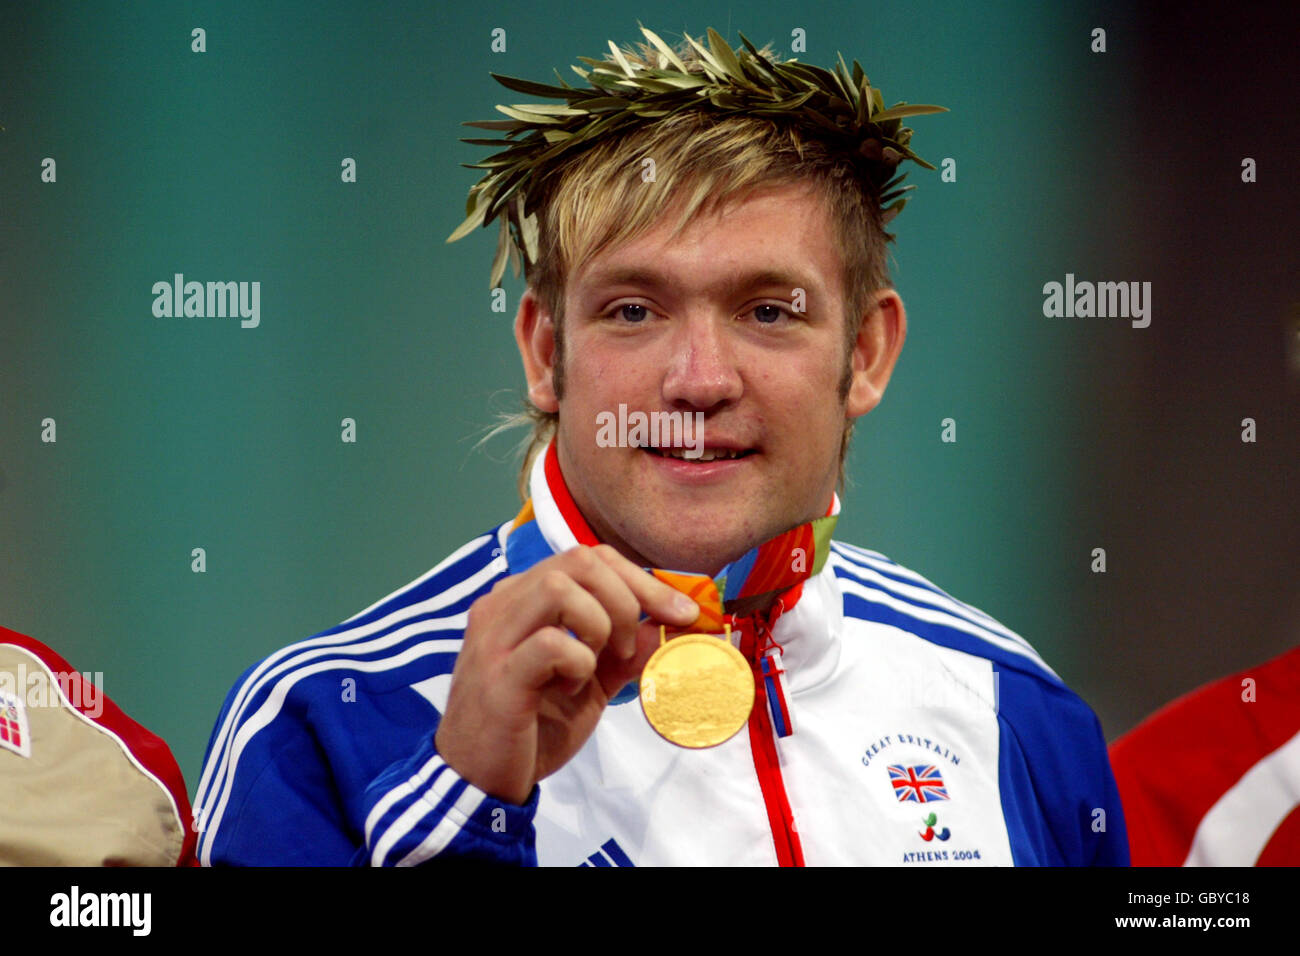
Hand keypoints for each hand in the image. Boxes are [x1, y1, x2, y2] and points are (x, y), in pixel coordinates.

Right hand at [434, 544, 699, 804]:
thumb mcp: (592, 683)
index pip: (588, 558)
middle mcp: (503, 606)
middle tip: (630, 648)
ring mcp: (495, 637)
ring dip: (599, 625)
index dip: (641, 579)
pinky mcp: (497, 675)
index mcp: (523, 599)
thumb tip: (670, 622)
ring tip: (596, 666)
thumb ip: (626, 651)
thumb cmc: (533, 727)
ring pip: (558, 588)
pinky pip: (550, 643)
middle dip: (626, 597)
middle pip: (577, 560)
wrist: (480, 780)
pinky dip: (577, 663)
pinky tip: (569, 690)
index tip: (679, 613)